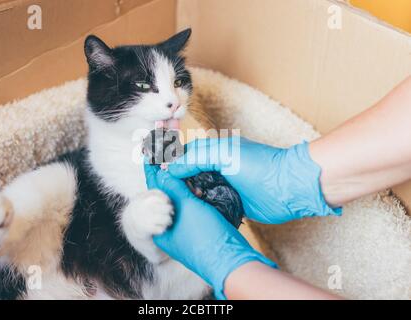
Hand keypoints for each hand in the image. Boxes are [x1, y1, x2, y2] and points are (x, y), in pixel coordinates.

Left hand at [144, 164, 276, 298]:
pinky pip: (193, 210)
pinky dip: (194, 198)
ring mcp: (185, 234)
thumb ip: (172, 187)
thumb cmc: (205, 235)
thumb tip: (160, 171)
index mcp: (160, 230)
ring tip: (185, 170)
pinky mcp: (200, 233)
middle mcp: (170, 232)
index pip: (153, 194)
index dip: (153, 172)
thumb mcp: (186, 206)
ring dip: (183, 187)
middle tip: (167, 157)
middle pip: (167, 198)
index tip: (149, 154)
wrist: (232, 261)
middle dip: (169, 178)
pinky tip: (199, 187)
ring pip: (181, 204)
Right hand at [167, 137, 340, 223]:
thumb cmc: (259, 165)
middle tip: (167, 193)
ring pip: (198, 190)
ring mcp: (224, 185)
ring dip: (189, 196)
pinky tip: (194, 212)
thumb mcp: (223, 154)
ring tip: (179, 203)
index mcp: (214, 151)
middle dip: (177, 182)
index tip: (158, 174)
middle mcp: (217, 167)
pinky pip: (210, 204)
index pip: (185, 155)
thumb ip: (195, 158)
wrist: (288, 188)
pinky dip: (201, 207)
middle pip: (189, 174)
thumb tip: (171, 168)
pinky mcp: (231, 202)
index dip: (171, 163)